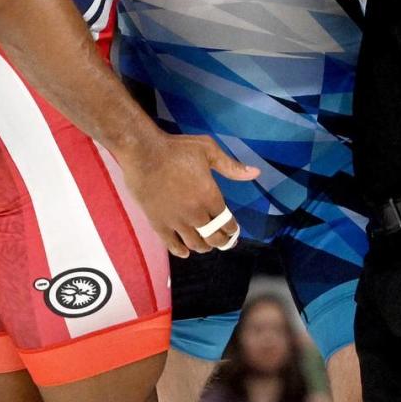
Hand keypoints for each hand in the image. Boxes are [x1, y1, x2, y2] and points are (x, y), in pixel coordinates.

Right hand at [117, 131, 259, 257]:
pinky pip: (172, 244)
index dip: (232, 229)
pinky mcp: (158, 223)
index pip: (226, 221)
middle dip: (222, 241)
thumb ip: (231, 166)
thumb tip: (255, 173)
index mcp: (210, 196)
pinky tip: (185, 252)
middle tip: (225, 242)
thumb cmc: (177, 149)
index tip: (234, 231)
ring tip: (206, 246)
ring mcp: (176, 221)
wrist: (144, 153)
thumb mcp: (208, 150)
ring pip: (195, 243)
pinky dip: (180, 251)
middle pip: (213, 236)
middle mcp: (196, 213)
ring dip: (203, 246)